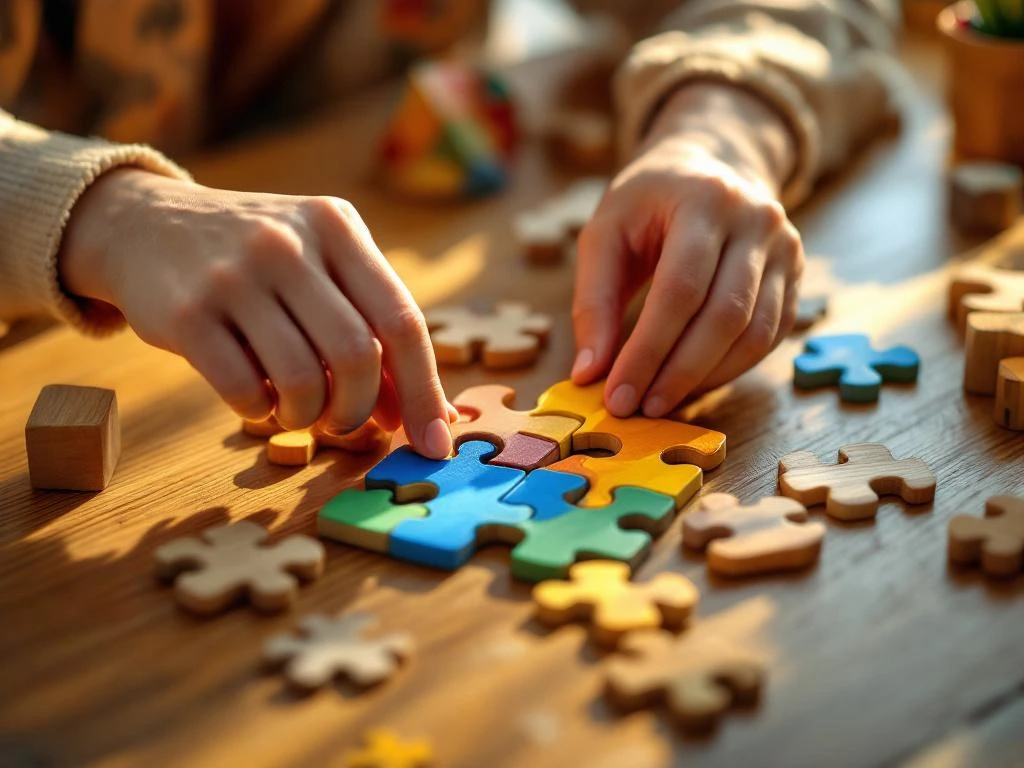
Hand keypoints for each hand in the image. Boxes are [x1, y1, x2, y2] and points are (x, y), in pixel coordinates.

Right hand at [59, 170, 455, 457]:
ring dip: (308, 417)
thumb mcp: (321, 267)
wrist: (146, 225)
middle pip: (358, 356)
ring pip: (303, 380)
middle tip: (343, 422)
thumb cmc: (260, 261)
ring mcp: (235, 276)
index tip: (435, 442)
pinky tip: (255, 398)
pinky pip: (244, 390)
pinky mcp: (187, 313)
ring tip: (297, 410)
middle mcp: (290, 243)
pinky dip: (259, 412)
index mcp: (336, 226)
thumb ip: (371, 327)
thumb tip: (423, 413)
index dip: (424, 390)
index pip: (402, 320)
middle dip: (358, 410)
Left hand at [572, 83, 804, 416]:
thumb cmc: (648, 202)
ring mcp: (786, 248)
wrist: (711, 162)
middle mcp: (757, 221)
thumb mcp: (605, 233)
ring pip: (755, 333)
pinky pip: (770, 336)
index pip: (680, 289)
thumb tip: (590, 373)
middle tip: (639, 408)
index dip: (649, 350)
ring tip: (662, 400)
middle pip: (724, 316)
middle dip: (678, 372)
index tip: (617, 394)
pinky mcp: (796, 275)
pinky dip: (731, 368)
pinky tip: (694, 383)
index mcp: (705, 200)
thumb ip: (594, 302)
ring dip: (706, 377)